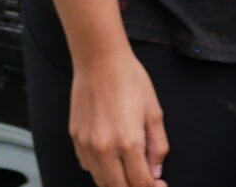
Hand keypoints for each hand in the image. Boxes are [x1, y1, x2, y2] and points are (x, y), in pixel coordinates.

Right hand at [71, 45, 166, 186]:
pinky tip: (112, 160)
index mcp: (128, 142)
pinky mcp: (75, 139)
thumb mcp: (154, 112)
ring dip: (117, 183)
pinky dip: (101, 170)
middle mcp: (105, 148)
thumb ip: (158, 146)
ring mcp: (87, 145)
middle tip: (147, 182)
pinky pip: (88, 166)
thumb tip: (155, 172)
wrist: (100, 61)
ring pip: (101, 181)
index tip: (160, 186)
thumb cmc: (130, 80)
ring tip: (131, 173)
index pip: (140, 183)